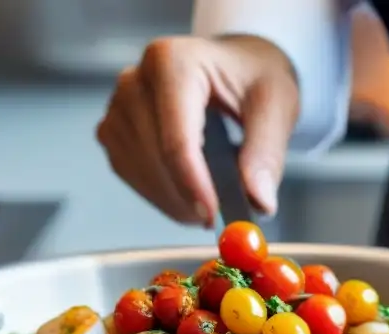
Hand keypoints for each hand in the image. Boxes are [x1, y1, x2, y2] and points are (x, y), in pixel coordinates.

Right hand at [96, 35, 298, 226]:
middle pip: (154, 157)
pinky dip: (160, 194)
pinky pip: (130, 174)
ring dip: (174, 200)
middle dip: (186, 197)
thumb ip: (266, 153)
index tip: (214, 216)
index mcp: (173, 62)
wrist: (232, 67)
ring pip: (139, 171)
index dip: (192, 184)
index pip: (176, 138)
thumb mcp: (276, 105)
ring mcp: (118, 106)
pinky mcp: (113, 130)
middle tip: (219, 216)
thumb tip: (259, 203)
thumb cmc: (252, 78)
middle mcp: (136, 80)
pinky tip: (187, 194)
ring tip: (209, 202)